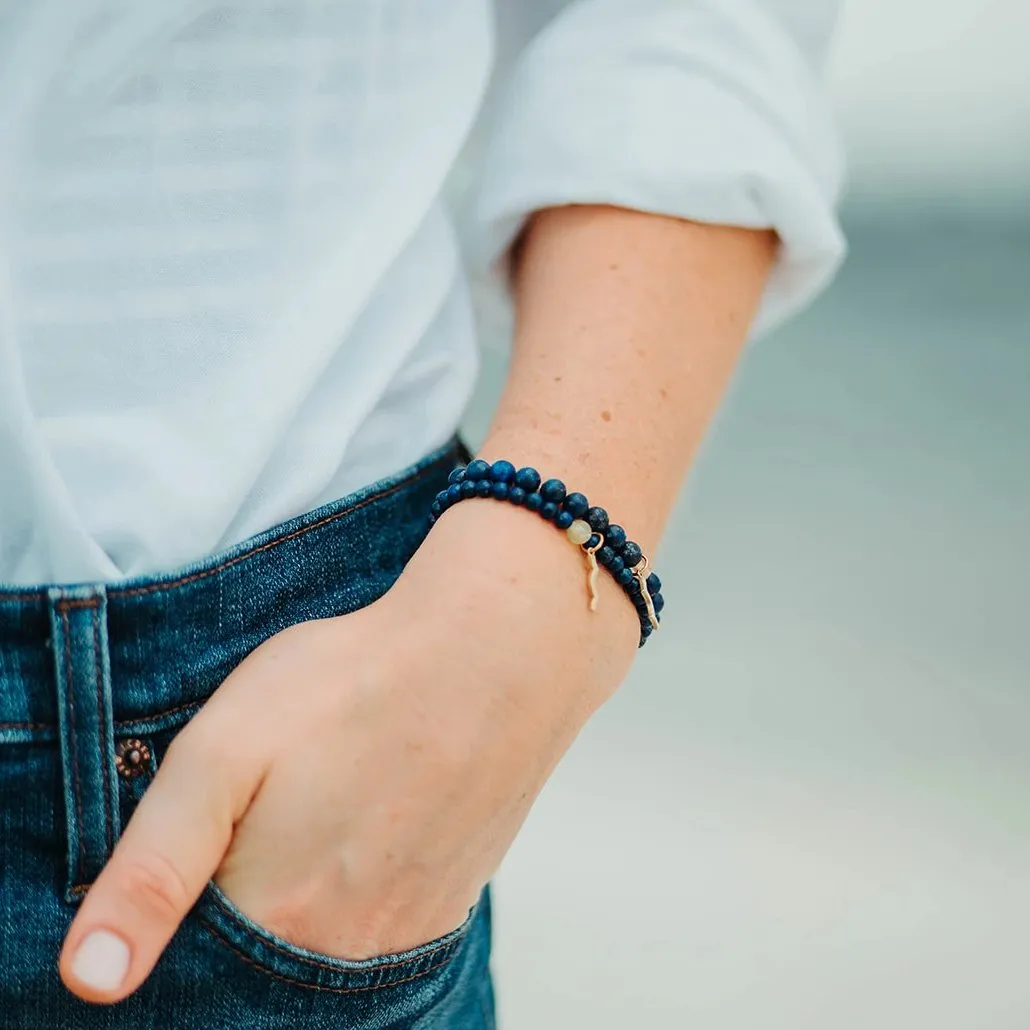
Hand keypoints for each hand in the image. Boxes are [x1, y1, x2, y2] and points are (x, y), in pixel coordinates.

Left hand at [59, 500, 637, 1002]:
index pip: (195, 969)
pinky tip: (366, 835)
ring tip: (313, 825)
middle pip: (265, 967)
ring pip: (327, 952)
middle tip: (266, 826)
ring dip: (304, 908)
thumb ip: (151, 869)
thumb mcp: (223, 752)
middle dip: (248, 909)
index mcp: (275, 916)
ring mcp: (409, 928)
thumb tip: (90, 980)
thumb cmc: (356, 683)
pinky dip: (359, 900)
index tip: (204, 864)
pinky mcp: (452, 898)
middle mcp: (345, 945)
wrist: (496, 651)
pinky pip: (387, 933)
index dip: (182, 922)